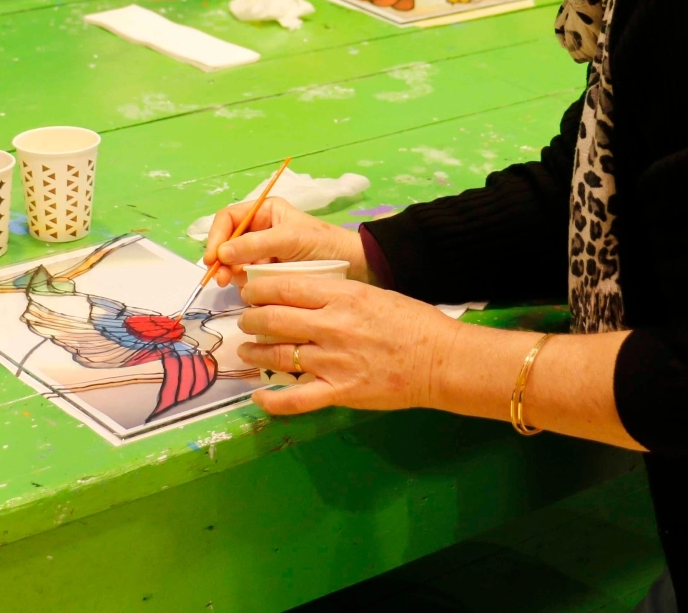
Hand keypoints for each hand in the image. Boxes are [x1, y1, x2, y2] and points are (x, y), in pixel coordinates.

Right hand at [201, 196, 367, 288]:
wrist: (351, 267)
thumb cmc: (323, 244)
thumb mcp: (290, 239)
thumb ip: (255, 244)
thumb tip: (221, 254)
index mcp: (264, 212)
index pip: (228, 219)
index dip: (216, 236)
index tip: (212, 257)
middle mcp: (259, 230)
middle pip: (226, 242)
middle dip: (220, 259)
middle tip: (219, 279)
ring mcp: (262, 253)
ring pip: (233, 262)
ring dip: (230, 273)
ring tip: (235, 284)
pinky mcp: (267, 273)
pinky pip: (246, 277)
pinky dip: (244, 284)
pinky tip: (250, 290)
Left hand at [236, 275, 462, 414]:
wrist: (440, 360)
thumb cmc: (412, 322)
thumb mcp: (372, 293)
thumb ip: (336, 294)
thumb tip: (302, 294)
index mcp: (341, 296)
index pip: (285, 288)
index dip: (259, 291)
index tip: (252, 293)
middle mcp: (331, 326)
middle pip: (273, 319)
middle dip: (251, 319)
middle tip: (247, 320)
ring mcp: (333, 361)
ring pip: (278, 355)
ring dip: (255, 352)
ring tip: (248, 350)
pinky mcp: (339, 392)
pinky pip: (296, 399)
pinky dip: (272, 400)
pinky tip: (259, 396)